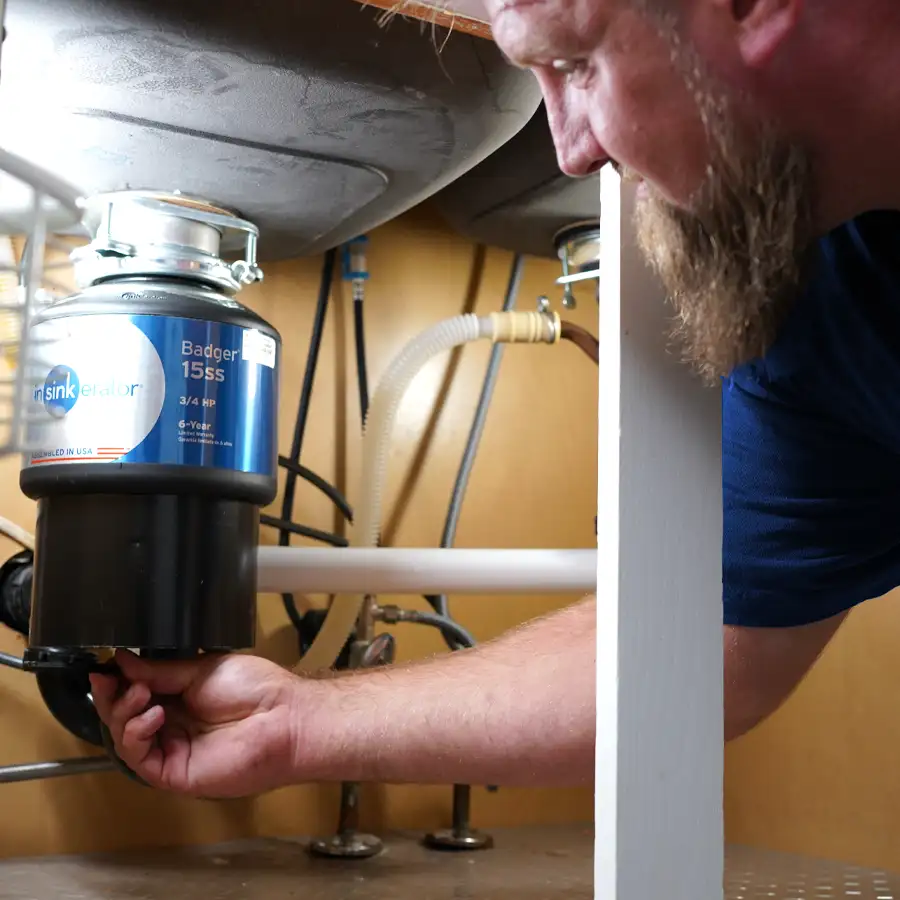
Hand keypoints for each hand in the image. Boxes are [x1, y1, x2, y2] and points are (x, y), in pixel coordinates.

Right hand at [90, 649, 305, 797]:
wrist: (284, 716)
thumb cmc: (255, 689)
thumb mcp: (202, 669)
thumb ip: (161, 669)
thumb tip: (123, 659)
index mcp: (180, 698)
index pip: (136, 693)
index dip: (117, 683)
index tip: (103, 667)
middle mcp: (173, 725)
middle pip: (125, 718)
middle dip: (113, 697)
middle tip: (109, 679)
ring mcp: (173, 750)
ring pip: (126, 739)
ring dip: (123, 713)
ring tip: (140, 694)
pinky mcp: (174, 773)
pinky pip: (141, 759)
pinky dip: (137, 734)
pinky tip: (152, 715)